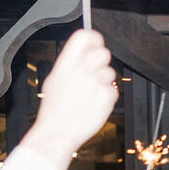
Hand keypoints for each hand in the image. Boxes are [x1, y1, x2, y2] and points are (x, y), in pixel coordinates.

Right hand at [20, 31, 117, 169]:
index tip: (96, 41)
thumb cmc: (55, 108)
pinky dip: (107, 96)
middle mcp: (81, 71)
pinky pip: (113, 90)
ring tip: (91, 93)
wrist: (58, 132)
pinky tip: (95, 103)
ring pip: (110, 73)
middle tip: (96, 71)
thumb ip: (70, 63)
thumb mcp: (55, 79)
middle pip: (103, 52)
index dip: (93, 37)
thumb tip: (83, 50)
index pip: (83, 37)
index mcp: (65, 64)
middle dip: (103, 60)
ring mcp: (95, 84)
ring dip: (104, 81)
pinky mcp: (106, 97)